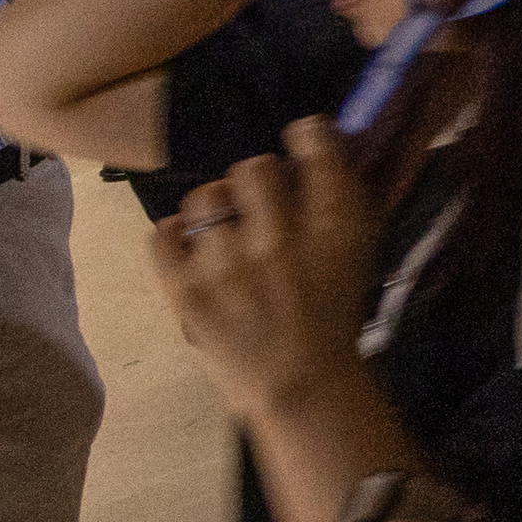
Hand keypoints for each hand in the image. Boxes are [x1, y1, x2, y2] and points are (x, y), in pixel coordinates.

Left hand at [146, 116, 391, 421]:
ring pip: (205, 197)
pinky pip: (162, 233)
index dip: (306, 136)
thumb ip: (344, 197)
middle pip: (253, 166)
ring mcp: (228, 264)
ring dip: (217, 211)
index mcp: (335, 223)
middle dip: (257, 182)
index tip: (303, 145)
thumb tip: (319, 144)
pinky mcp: (186, 290)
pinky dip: (175, 236)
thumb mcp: (360, 251)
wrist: (303, 385)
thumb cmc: (336, 315)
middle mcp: (281, 236)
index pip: (313, 140)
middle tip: (259, 205)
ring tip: (224, 235)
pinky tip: (194, 249)